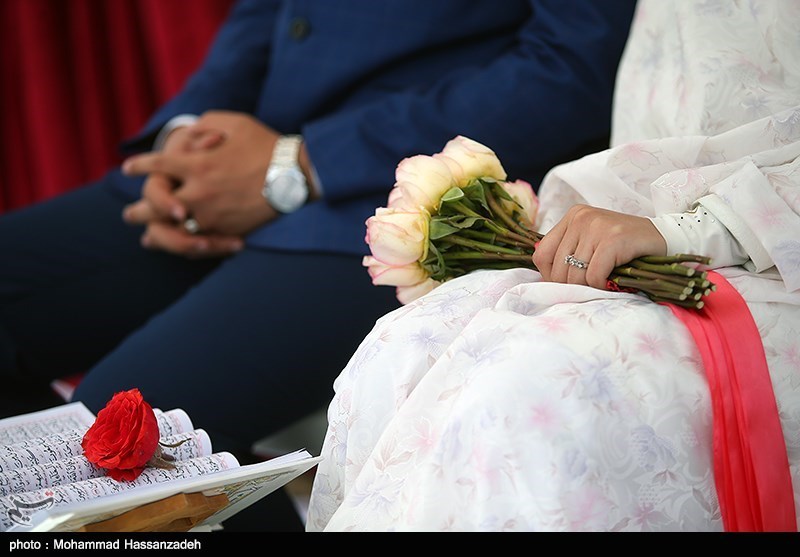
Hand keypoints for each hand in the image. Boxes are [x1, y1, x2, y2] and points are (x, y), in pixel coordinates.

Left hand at [122, 110, 279, 236]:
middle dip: (140, 210)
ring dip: (158, 232)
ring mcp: (213, 214)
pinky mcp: (228, 229)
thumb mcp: (234, 122)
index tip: (128, 169)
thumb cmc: (265, 144)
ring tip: (147, 237)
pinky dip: (186, 244)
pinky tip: (178, 245)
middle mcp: (199, 191)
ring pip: (175, 228)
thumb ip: (204, 126)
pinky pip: (201, 239)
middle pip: (157, 204)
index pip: (157, 165)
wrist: (294, 174)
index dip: (140, 167)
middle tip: (129, 215)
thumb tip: (187, 136)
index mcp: (197, 163)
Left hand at [532, 204, 666, 288]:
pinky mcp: (613, 239)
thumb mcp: (592, 242)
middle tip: (588, 291)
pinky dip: (601, 286)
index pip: (542, 255)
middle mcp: (581, 218)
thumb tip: (547, 281)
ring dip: (588, 288)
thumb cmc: (625, 246)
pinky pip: (594, 275)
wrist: (666, 237)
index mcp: (572, 216)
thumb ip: (569, 253)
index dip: (550, 276)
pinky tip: (612, 283)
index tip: (566, 285)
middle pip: (557, 268)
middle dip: (571, 287)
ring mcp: (597, 226)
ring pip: (575, 274)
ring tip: (601, 287)